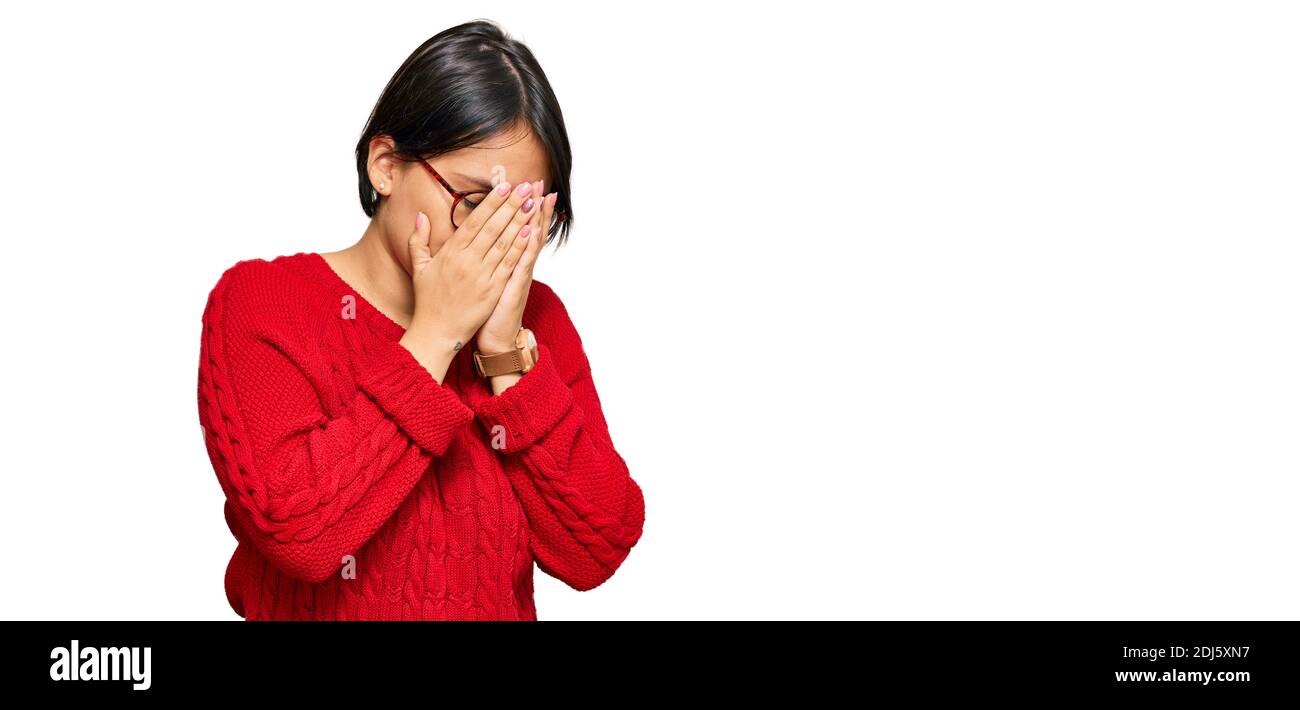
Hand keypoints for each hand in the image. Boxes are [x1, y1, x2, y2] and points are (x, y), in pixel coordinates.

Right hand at [406, 180, 537, 353]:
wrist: (437, 332)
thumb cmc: (428, 300)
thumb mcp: (419, 267)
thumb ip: (419, 240)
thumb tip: (421, 215)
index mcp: (450, 252)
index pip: (474, 221)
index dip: (491, 202)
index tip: (504, 186)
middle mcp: (466, 261)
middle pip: (492, 227)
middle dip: (511, 204)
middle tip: (526, 186)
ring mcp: (481, 275)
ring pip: (503, 242)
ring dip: (519, 221)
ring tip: (533, 202)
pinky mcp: (492, 290)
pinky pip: (508, 265)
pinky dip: (520, 248)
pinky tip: (531, 233)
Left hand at [476, 179, 554, 353]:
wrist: (495, 338)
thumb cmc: (488, 310)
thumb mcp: (486, 280)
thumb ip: (484, 258)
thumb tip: (480, 241)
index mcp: (507, 260)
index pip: (516, 228)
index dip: (519, 208)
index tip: (521, 185)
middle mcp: (518, 265)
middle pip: (528, 229)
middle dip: (532, 206)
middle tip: (538, 182)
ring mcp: (520, 275)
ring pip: (530, 243)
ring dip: (537, 220)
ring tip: (543, 198)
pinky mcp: (517, 287)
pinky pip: (524, 264)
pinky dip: (529, 247)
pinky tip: (532, 231)